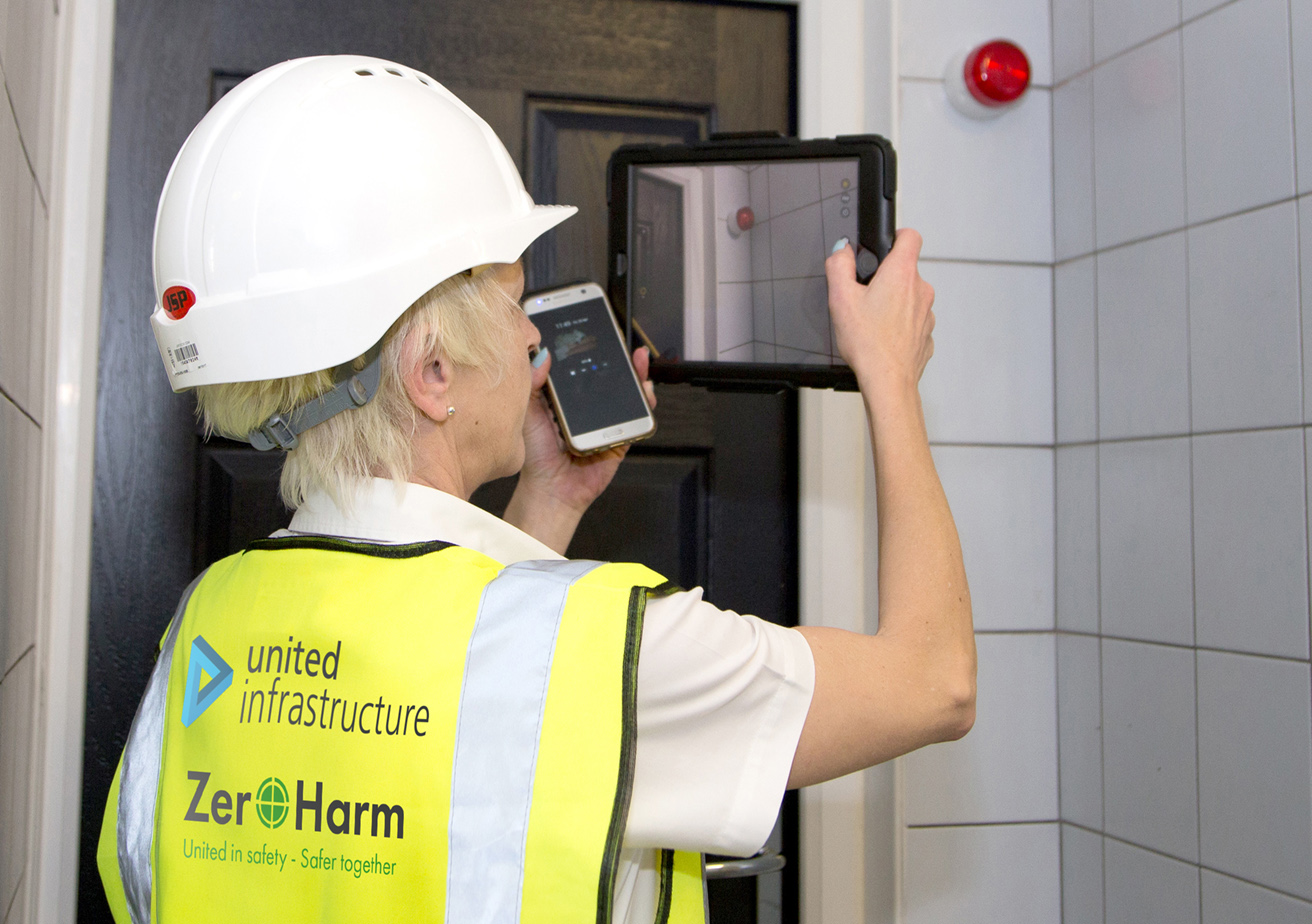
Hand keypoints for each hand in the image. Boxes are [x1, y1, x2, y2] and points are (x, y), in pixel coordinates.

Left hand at [505, 347, 656, 553]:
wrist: (551, 487)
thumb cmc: (537, 454)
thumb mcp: (529, 411)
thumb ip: (532, 383)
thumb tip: (542, 355)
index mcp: (568, 398)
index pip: (584, 368)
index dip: (592, 350)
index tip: (596, 332)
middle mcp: (589, 407)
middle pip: (609, 377)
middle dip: (619, 357)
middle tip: (621, 341)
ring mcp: (607, 421)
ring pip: (627, 394)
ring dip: (637, 375)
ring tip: (637, 359)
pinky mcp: (621, 437)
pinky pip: (638, 419)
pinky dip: (645, 404)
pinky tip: (644, 389)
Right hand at [824, 231, 935, 397]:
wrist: (888, 381)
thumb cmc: (868, 343)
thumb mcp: (840, 299)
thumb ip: (838, 266)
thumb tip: (841, 249)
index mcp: (901, 273)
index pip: (910, 236)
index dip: (896, 236)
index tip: (885, 245)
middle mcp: (921, 289)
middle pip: (906, 270)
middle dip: (887, 279)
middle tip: (865, 296)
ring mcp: (927, 313)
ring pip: (910, 298)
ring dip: (894, 304)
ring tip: (872, 322)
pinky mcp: (927, 334)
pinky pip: (912, 322)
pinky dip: (900, 326)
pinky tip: (883, 338)